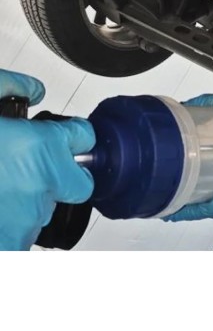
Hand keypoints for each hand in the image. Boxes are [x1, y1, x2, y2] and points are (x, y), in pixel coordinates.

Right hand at [0, 69, 95, 250]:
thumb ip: (9, 86)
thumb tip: (32, 90)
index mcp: (39, 147)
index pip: (85, 137)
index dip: (74, 134)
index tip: (67, 136)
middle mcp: (42, 184)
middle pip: (78, 181)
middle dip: (64, 175)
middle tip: (33, 168)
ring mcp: (28, 219)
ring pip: (48, 207)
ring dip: (30, 199)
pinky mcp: (11, 244)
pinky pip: (24, 232)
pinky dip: (10, 221)